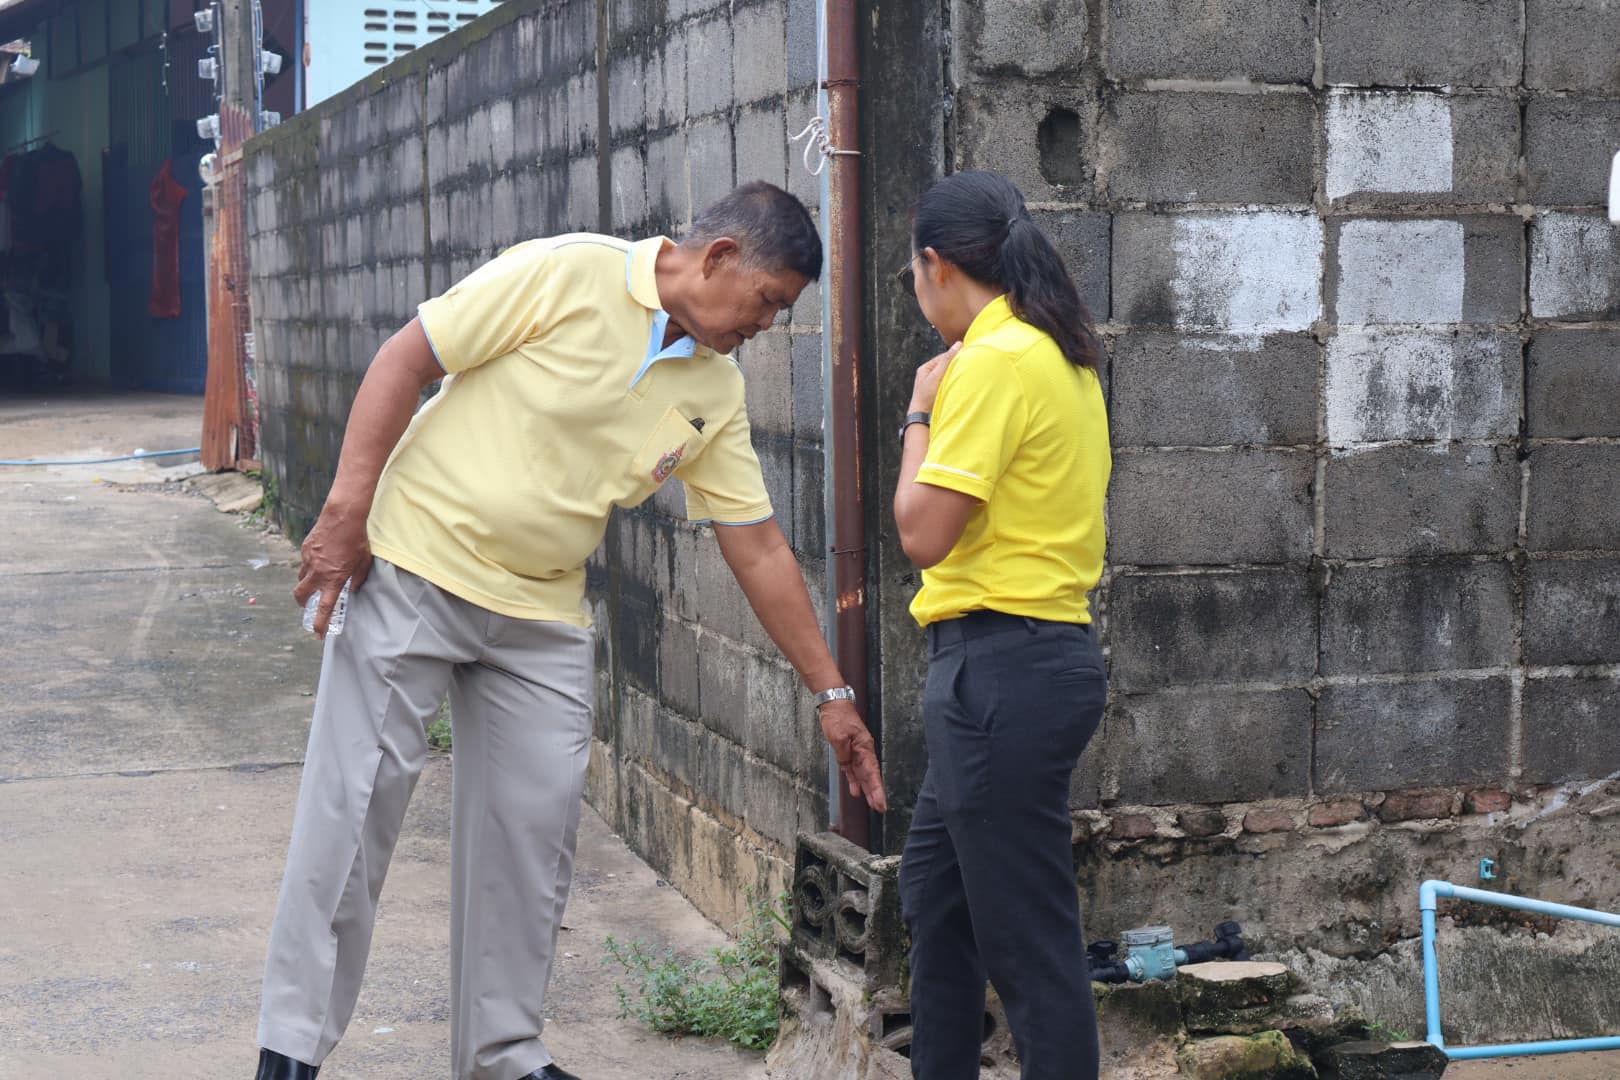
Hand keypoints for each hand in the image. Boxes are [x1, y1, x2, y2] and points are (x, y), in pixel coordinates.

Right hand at [294, 498, 372, 637]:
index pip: (324, 607)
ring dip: (306, 582)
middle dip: (302, 604)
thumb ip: (358, 578)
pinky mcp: (305, 548)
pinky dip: (310, 564)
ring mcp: (309, 560)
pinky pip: (304, 562)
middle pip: (301, 596)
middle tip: (306, 606)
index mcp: (334, 579)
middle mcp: (318, 572)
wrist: (343, 516)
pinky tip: (320, 556)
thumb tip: (353, 589)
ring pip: (301, 578)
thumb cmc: (357, 539)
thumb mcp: (363, 562)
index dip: (320, 623)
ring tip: (316, 579)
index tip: (317, 633)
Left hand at [819, 700, 887, 812]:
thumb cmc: (838, 717)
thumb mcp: (839, 737)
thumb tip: (848, 767)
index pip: (872, 772)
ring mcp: (856, 752)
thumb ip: (844, 755)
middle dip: (875, 793)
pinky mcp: (848, 751)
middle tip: (881, 809)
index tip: (881, 802)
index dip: (876, 789)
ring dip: (867, 789)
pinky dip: (855, 780)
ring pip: (863, 775)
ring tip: (872, 804)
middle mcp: (863, 751)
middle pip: (871, 776)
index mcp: (864, 747)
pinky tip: (856, 791)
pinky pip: (853, 769)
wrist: (834, 704)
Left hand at [909, 341, 961, 413]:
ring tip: (965, 375)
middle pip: (946, 366)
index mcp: (926, 368)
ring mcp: (933, 384)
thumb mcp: (937, 376)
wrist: (921, 417)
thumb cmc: (926, 396)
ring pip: (948, 375)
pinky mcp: (937, 392)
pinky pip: (948, 383)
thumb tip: (958, 344)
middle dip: (956, 365)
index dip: (955, 356)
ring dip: (956, 374)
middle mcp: (929, 375)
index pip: (944, 357)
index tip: (967, 355)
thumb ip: (947, 360)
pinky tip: (960, 384)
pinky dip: (954, 382)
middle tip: (968, 365)